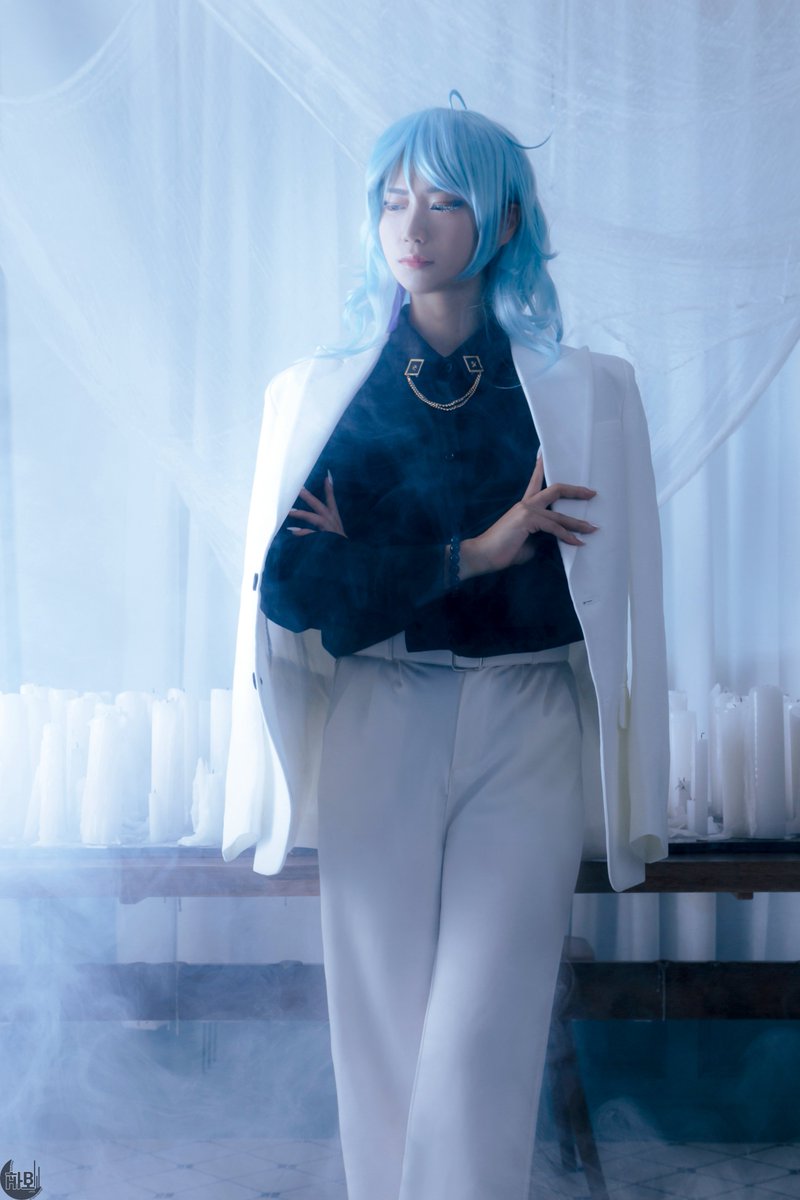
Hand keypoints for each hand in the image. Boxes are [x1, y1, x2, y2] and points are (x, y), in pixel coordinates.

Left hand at [287, 471, 346, 537]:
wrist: (345, 551)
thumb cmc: (337, 538)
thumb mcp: (336, 526)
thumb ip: (326, 518)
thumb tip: (313, 511)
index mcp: (333, 515)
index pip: (331, 499)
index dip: (329, 488)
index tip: (327, 477)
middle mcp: (330, 520)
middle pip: (317, 504)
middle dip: (307, 496)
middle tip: (298, 487)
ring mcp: (326, 528)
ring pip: (311, 517)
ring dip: (300, 513)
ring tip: (289, 510)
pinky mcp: (323, 537)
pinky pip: (310, 533)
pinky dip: (302, 532)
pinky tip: (293, 531)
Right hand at [460, 453, 596, 579]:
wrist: (483, 555)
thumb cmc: (503, 550)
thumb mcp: (528, 540)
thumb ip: (541, 535)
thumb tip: (556, 537)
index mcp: (524, 506)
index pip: (534, 481)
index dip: (541, 467)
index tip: (545, 453)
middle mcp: (526, 504)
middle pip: (556, 490)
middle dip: (576, 491)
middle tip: (592, 493)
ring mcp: (527, 511)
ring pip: (559, 515)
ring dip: (578, 523)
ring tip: (592, 528)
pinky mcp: (528, 521)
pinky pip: (554, 528)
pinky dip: (567, 536)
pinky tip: (577, 542)